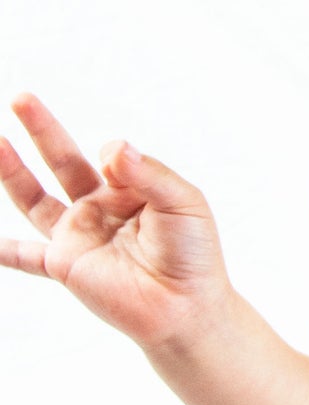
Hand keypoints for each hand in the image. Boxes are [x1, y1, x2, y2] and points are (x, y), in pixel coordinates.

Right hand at [0, 93, 230, 349]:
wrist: (185, 306)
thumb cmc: (193, 253)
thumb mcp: (183, 203)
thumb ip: (149, 173)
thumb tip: (112, 148)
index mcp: (133, 189)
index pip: (112, 156)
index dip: (115, 156)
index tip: (118, 165)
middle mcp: (102, 208)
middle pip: (64, 161)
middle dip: (43, 129)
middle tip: (22, 98)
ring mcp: (80, 235)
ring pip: (35, 198)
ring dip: (12, 171)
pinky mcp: (65, 265)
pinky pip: (27, 257)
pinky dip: (6, 251)